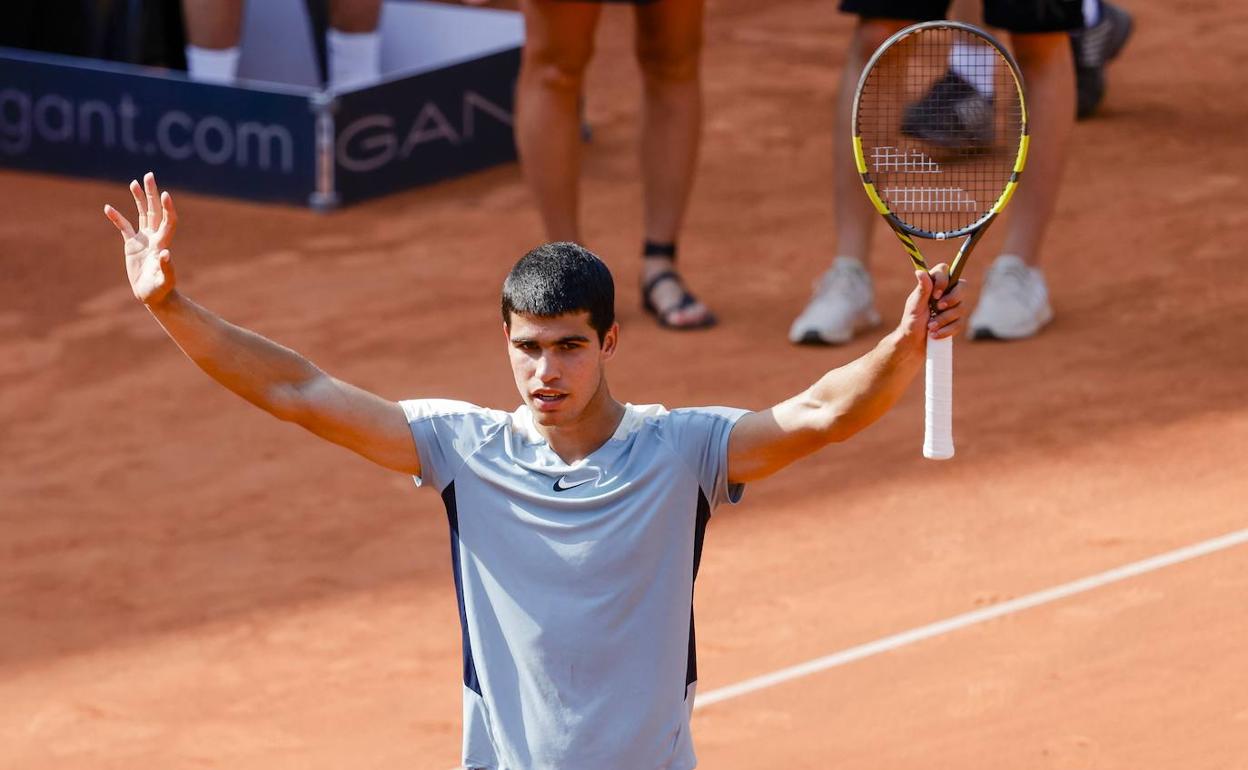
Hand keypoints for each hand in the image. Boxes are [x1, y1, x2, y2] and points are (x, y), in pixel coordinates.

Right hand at [104, 172, 178, 305]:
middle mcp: (154, 237)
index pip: (168, 221)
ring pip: (142, 214)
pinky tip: (108, 208)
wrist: (152, 296)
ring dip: (139, 199)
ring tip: (134, 182)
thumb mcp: (165, 280)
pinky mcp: (132, 245)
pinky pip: (124, 227)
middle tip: (149, 175)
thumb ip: (166, 268)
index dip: (168, 208)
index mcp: (162, 243)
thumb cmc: (160, 290)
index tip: (165, 194)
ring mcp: (143, 239)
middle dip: (152, 194)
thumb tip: (166, 254)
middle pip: (155, 211)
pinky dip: (117, 218)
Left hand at [898, 263, 966, 344]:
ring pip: (961, 308)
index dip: (943, 281)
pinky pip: (960, 323)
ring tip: (930, 327)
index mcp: (933, 285)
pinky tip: (935, 335)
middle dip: (952, 299)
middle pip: (962, 286)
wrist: (914, 343)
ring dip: (944, 319)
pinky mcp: (958, 321)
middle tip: (938, 308)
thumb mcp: (914, 306)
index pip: (944, 270)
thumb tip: (920, 272)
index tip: (935, 295)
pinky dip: (946, 330)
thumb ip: (921, 290)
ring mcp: (954, 307)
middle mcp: (947, 293)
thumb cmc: (911, 321)